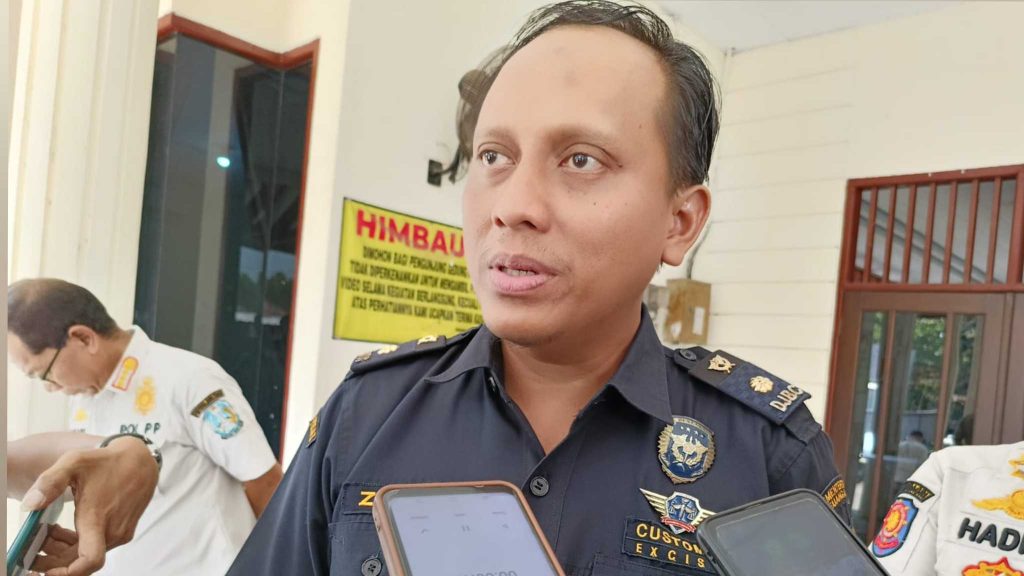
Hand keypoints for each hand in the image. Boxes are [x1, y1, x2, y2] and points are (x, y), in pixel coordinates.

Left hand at [22, 436, 158, 575]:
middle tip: (33, 548)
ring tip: (46, 534)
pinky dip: (76, 544)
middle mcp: (112, 530)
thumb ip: (50, 482)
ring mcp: (120, 533)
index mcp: (98, 518)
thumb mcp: (74, 462)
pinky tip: (63, 530)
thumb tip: (30, 504)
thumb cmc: (108, 461)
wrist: (140, 460)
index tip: (47, 572)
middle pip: (79, 562)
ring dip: (63, 551)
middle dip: (53, 560)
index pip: (89, 561)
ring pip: (86, 554)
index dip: (67, 574)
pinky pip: (96, 546)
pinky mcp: (123, 532)